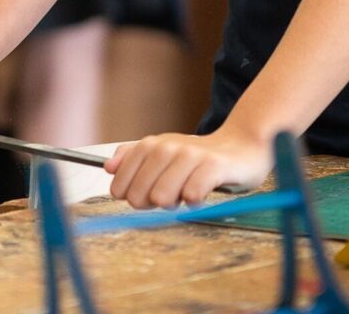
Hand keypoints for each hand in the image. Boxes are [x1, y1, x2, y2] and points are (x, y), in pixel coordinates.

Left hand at [104, 124, 271, 208]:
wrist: (241, 147)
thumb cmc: (199, 158)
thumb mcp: (164, 153)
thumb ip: (134, 158)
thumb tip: (107, 167)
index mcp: (152, 145)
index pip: (121, 181)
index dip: (128, 195)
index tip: (141, 197)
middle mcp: (169, 147)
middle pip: (139, 193)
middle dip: (149, 203)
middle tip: (168, 197)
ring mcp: (191, 155)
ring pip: (163, 195)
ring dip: (172, 203)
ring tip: (184, 194)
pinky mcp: (214, 166)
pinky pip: (193, 193)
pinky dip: (194, 200)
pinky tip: (199, 196)